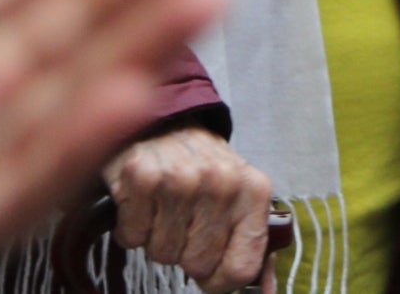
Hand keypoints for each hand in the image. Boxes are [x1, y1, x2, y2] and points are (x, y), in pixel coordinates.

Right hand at [103, 127, 276, 293]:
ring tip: (165, 207)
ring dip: (158, 238)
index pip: (242, 267)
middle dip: (185, 252)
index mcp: (254, 191)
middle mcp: (221, 182)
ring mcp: (181, 179)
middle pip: (198, 265)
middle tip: (184, 220)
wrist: (164, 122)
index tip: (210, 271)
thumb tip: (268, 291)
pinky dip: (133, 227)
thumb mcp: (239, 197)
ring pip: (163, 254)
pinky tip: (145, 202)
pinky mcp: (142, 176)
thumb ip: (253, 244)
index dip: (220, 280)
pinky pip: (132, 237)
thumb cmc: (203, 165)